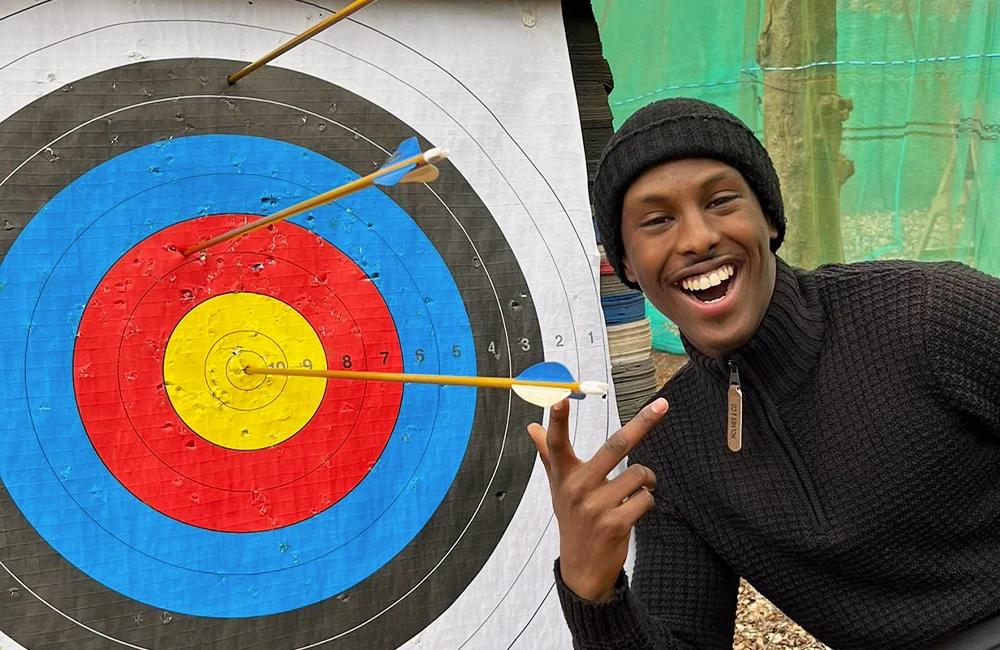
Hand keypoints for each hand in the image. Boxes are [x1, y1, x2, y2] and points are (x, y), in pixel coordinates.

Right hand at [527, 397, 667, 601]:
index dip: (557, 419)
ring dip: (646, 480)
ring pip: (639, 474)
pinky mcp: (615, 524)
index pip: (557, 442)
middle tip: (662, 406)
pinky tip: (635, 508)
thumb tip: (531, 428)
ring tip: (637, 489)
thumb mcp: (558, 487)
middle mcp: (577, 488)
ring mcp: (595, 507)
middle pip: (615, 446)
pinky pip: (645, 498)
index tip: (560, 397)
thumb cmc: (572, 517)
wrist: (582, 567)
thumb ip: (548, 454)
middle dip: (642, 423)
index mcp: (563, 475)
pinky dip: (647, 500)